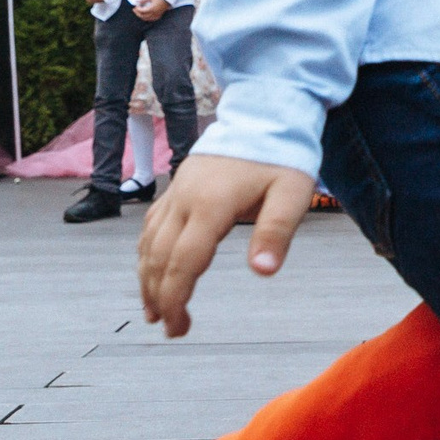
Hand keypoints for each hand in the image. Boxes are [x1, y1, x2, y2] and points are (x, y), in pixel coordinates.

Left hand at [132, 0, 168, 21]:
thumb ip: (143, 0)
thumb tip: (136, 1)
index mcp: (152, 8)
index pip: (142, 11)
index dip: (137, 9)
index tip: (136, 5)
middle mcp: (154, 13)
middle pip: (143, 16)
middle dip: (137, 13)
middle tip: (134, 9)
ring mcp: (156, 15)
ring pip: (146, 19)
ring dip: (141, 16)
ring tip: (138, 12)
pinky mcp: (158, 16)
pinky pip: (150, 19)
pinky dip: (146, 18)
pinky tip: (144, 14)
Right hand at [138, 155, 316, 337]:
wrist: (265, 112)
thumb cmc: (282, 154)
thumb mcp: (292, 193)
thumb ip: (277, 232)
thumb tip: (262, 271)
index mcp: (210, 204)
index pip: (183, 262)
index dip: (176, 299)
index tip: (178, 326)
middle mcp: (185, 198)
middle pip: (159, 257)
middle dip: (160, 297)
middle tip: (170, 327)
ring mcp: (177, 191)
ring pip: (149, 242)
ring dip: (147, 279)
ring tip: (154, 310)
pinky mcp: (177, 186)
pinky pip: (152, 224)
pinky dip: (147, 252)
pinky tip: (151, 270)